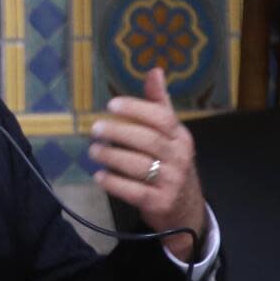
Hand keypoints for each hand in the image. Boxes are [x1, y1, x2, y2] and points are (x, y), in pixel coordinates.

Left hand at [89, 67, 205, 261]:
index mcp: (181, 137)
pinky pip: (135, 191)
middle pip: (148, 140)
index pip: (161, 118)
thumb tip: (154, 71)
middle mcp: (180, 157)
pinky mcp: (160, 203)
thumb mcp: (170, 135)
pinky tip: (99, 176)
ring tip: (93, 151)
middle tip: (95, 129)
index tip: (111, 105)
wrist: (185, 209)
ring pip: (139, 166)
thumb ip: (158, 105)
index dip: (136, 109)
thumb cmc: (171, 164)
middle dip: (118, 132)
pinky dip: (115, 183)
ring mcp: (172, 182)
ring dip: (112, 157)